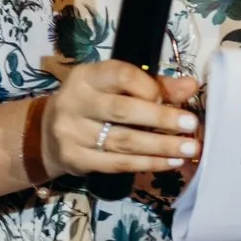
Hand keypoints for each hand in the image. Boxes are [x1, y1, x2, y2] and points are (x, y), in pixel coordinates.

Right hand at [37, 60, 201, 178]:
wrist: (48, 135)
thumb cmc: (92, 103)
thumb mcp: (114, 86)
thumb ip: (152, 84)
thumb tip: (191, 86)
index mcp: (86, 76)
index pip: (120, 76)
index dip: (150, 87)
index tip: (175, 98)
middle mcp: (74, 102)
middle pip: (123, 111)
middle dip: (162, 119)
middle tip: (191, 125)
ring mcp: (71, 133)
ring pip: (123, 142)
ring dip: (161, 146)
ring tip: (188, 149)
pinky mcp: (75, 159)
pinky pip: (117, 164)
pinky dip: (148, 164)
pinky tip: (169, 162)